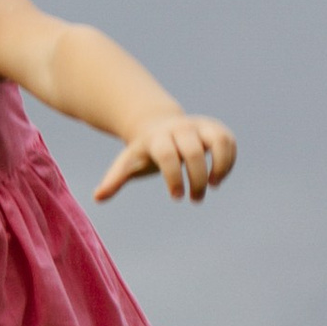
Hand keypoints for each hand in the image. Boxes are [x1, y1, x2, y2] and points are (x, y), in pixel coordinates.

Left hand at [95, 112, 235, 203]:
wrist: (158, 126)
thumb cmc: (143, 152)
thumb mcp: (128, 162)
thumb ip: (115, 178)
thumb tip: (98, 197)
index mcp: (157, 139)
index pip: (167, 156)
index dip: (173, 177)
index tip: (176, 197)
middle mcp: (181, 128)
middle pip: (193, 152)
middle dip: (196, 179)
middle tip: (194, 199)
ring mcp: (200, 126)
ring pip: (218, 141)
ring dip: (219, 167)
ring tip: (213, 186)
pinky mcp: (215, 129)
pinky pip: (228, 142)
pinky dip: (228, 161)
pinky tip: (219, 178)